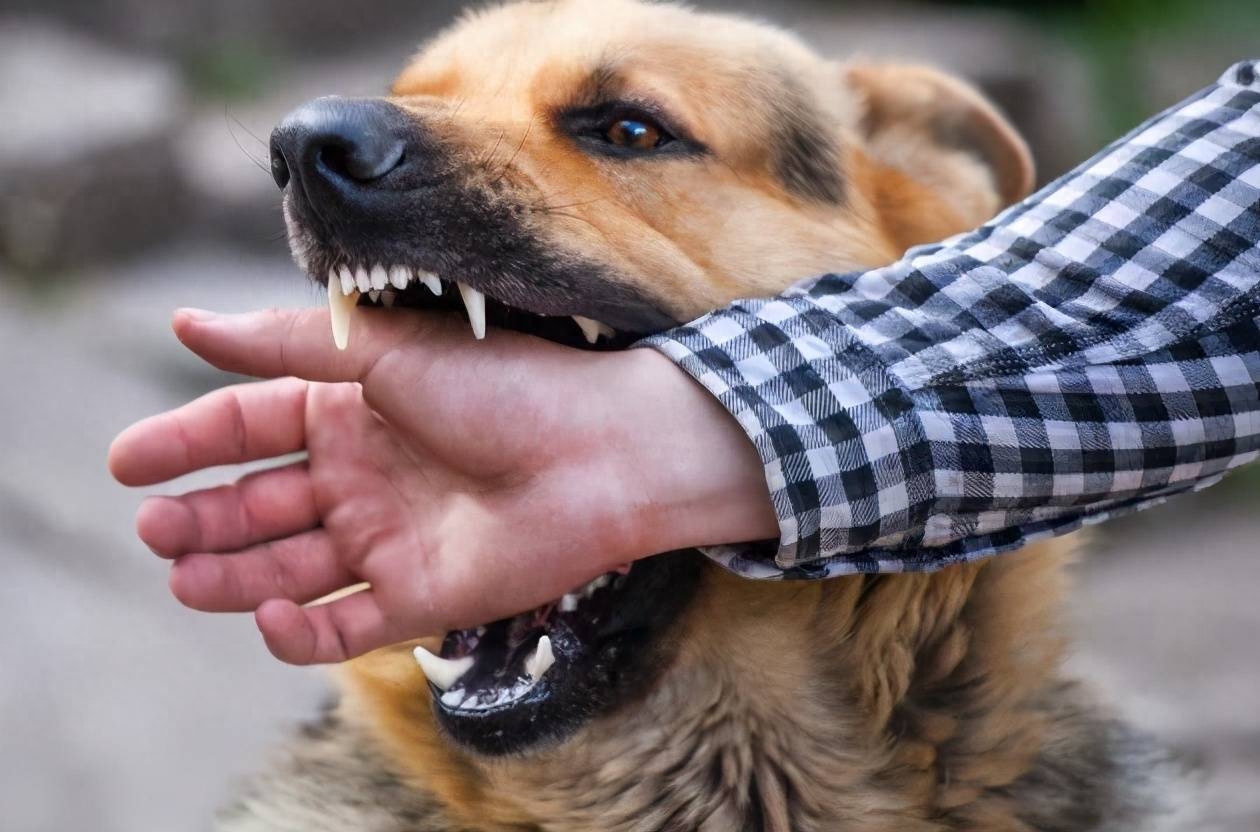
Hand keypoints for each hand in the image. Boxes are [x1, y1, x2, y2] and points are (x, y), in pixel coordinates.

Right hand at [108, 307, 775, 664]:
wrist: (604, 451)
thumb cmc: (505, 385)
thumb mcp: (384, 350)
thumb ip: (285, 346)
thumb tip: (184, 324)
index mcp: (352, 409)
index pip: (249, 426)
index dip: (186, 443)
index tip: (125, 463)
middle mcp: (364, 476)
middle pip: (259, 503)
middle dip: (202, 517)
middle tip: (154, 530)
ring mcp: (390, 539)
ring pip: (288, 566)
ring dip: (232, 574)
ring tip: (181, 575)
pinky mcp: (422, 597)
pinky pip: (345, 625)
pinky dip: (300, 630)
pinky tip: (267, 614)